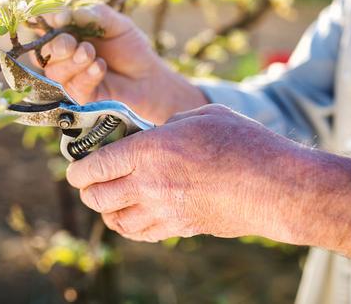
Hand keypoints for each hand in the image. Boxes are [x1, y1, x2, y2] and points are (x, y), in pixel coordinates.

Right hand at [40, 4, 206, 123]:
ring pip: (54, 71)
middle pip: (45, 51)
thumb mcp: (117, 24)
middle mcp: (64, 56)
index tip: (59, 19)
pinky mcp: (79, 97)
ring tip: (93, 55)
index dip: (46, 22)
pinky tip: (100, 67)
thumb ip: (94, 15)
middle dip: (58, 45)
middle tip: (73, 43)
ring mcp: (69, 78)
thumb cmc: (131, 48)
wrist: (148, 77)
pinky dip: (86, 75)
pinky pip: (72, 87)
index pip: (46, 26)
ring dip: (73, 61)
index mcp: (69, 33)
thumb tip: (68, 14)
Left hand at [65, 104, 299, 242]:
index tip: (74, 170)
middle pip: (98, 196)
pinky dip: (129, 227)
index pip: (97, 165)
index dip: (78, 169)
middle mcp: (149, 184)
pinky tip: (132, 218)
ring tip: (108, 201)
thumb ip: (170, 123)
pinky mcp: (181, 228)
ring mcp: (164, 210)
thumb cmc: (244, 143)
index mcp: (150, 150)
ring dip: (106, 211)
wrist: (276, 186)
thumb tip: (157, 131)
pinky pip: (141, 234)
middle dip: (87, 190)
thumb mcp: (202, 115)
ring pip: (116, 220)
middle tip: (88, 183)